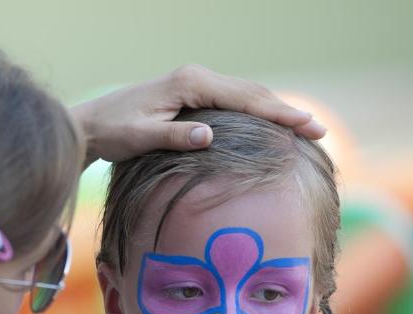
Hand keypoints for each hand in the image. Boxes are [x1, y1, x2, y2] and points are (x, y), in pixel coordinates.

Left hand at [70, 64, 326, 164]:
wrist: (92, 123)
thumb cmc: (115, 132)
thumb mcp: (142, 138)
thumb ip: (176, 137)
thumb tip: (209, 136)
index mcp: (191, 83)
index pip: (246, 99)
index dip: (280, 114)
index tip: (308, 126)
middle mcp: (198, 77)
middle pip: (254, 93)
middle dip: (288, 112)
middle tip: (320, 131)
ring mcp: (197, 83)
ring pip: (247, 95)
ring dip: (277, 111)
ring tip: (307, 129)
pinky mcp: (194, 93)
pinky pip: (234, 101)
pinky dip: (258, 112)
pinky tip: (274, 125)